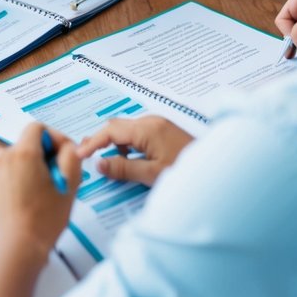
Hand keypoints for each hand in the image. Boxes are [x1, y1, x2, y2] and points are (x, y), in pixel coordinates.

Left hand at [0, 124, 79, 263]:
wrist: (19, 246)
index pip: (38, 128)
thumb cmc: (44, 219)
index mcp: (23, 153)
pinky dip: (21, 178)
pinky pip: (10, 172)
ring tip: (47, 189)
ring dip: (34, 167)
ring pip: (19, 158)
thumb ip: (72, 157)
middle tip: (60, 176)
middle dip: (46, 155)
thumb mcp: (69, 185)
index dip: (55, 138)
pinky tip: (32, 198)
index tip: (65, 154)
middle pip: (28, 143)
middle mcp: (4, 158)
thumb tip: (69, 147)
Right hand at [77, 116, 193, 186]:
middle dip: (100, 140)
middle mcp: (151, 122)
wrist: (217, 171)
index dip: (92, 142)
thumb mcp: (152, 174)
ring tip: (104, 159)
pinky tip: (126, 159)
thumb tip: (98, 163)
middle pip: (116, 127)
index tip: (79, 154)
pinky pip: (138, 134)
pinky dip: (127, 144)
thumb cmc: (187, 171)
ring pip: (127, 130)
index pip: (110, 131)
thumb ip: (123, 168)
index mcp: (146, 129)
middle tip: (85, 154)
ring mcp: (159, 125)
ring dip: (114, 143)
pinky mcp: (164, 132)